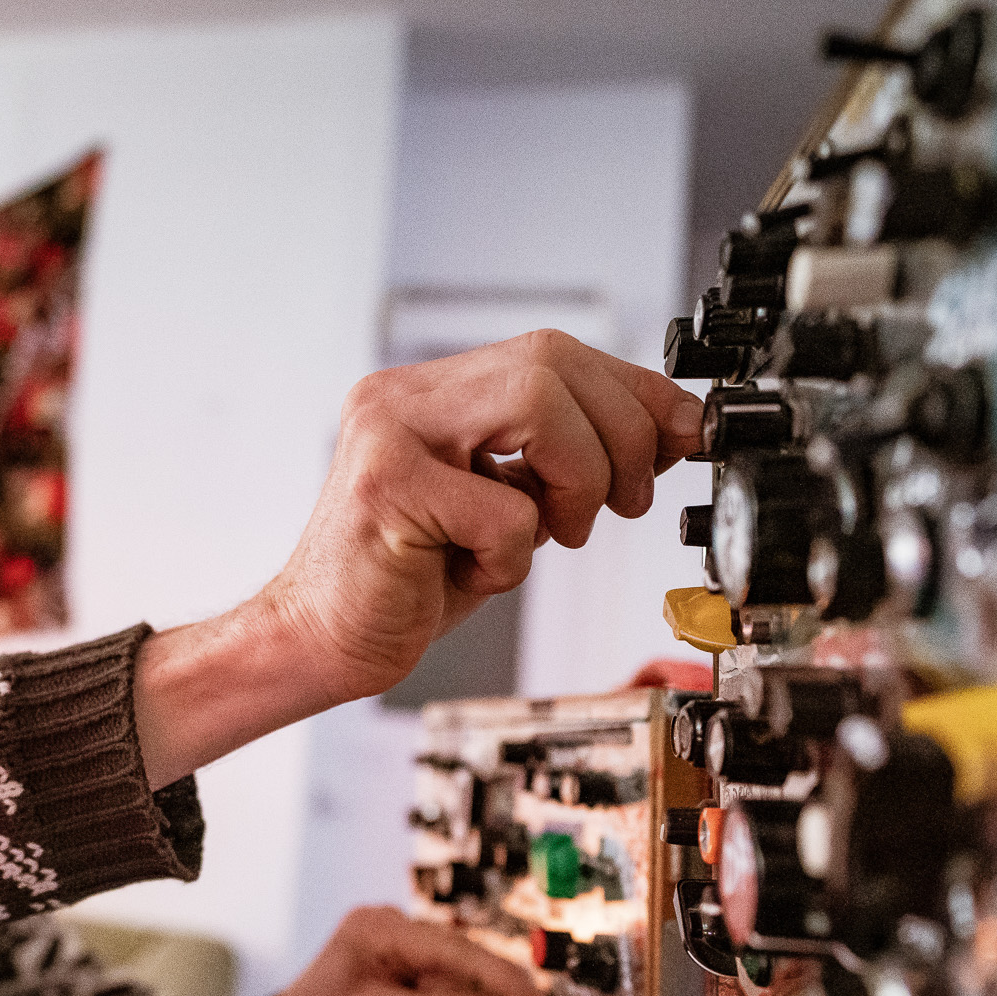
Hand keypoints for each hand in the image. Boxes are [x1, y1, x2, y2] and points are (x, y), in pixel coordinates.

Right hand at [262, 331, 702, 705]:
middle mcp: (401, 397)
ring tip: (552, 535)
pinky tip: (472, 574)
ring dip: (578, 481)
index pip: (553, 353)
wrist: (318, 642)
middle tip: (625, 502)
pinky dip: (513, 558)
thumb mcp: (503, 506)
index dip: (632, 392)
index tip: (679, 436)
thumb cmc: (408, 583)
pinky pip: (504, 508)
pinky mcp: (385, 491)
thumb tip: (664, 430)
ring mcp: (387, 436)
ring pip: (537, 406)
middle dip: (619, 435)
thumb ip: (560, 459)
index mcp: (428, 392)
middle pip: (552, 363)